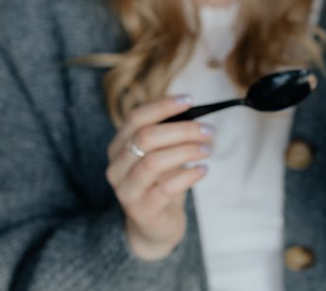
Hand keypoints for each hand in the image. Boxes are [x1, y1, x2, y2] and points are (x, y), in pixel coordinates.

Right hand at [105, 95, 213, 260]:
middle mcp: (117, 168)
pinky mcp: (142, 211)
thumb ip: (170, 135)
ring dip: (187, 151)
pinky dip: (189, 175)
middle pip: (146, 137)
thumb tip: (194, 112)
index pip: (136, 118)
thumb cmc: (161, 183)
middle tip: (209, 131)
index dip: (163, 106)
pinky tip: (204, 170)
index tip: (190, 100)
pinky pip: (166, 188)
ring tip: (209, 150)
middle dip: (183, 130)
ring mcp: (126, 191)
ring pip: (154, 162)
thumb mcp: (163, 155)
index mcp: (119, 147)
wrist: (155, 225)